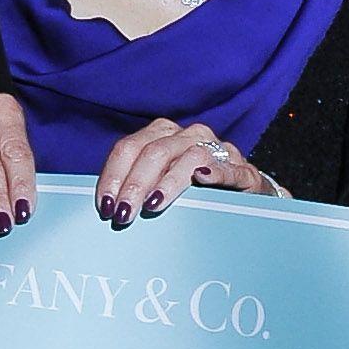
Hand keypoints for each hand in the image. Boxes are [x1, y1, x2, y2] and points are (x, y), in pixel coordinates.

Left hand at [94, 118, 280, 224]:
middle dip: (135, 185)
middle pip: (154, 152)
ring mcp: (217, 149)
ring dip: (168, 182)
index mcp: (162, 134)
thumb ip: (136, 185)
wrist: (244, 194)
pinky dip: (215, 172)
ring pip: (188, 156)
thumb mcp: (159, 182)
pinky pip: (228, 167)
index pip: (129, 148)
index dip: (113, 175)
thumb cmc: (194, 191)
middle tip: (124, 214)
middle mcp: (188, 135)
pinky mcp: (242, 169)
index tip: (105, 204)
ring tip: (154, 204)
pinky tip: (203, 179)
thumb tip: (104, 204)